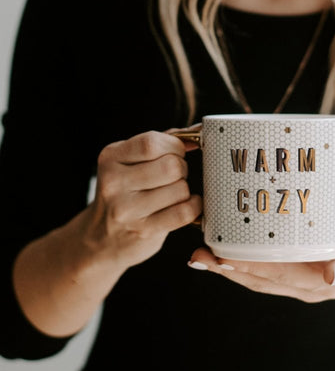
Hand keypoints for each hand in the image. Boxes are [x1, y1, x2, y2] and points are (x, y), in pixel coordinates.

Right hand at [83, 128, 201, 270]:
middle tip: (176, 175)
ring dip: (185, 189)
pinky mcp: (143, 231)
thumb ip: (161, 142)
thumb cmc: (125, 192)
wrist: (100, 237)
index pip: (151, 143)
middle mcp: (114, 182)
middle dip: (182, 168)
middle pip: (171, 166)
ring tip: (174, 193)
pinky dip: (193, 206)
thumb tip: (198, 133)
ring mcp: (127, 209)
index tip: (176, 152)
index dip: (174, 146)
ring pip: (180, 189)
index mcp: (111, 157)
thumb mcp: (130, 161)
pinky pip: (184, 212)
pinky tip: (186, 205)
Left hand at [189, 228, 334, 304]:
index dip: (244, 266)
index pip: (273, 274)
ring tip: (202, 254)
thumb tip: (330, 275)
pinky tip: (230, 251)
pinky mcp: (300, 272)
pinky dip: (246, 263)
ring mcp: (300, 281)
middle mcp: (303, 286)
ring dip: (229, 268)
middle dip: (225, 268)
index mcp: (318, 283)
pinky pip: (267, 271)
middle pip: (258, 279)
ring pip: (258, 278)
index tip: (218, 256)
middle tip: (197, 254)